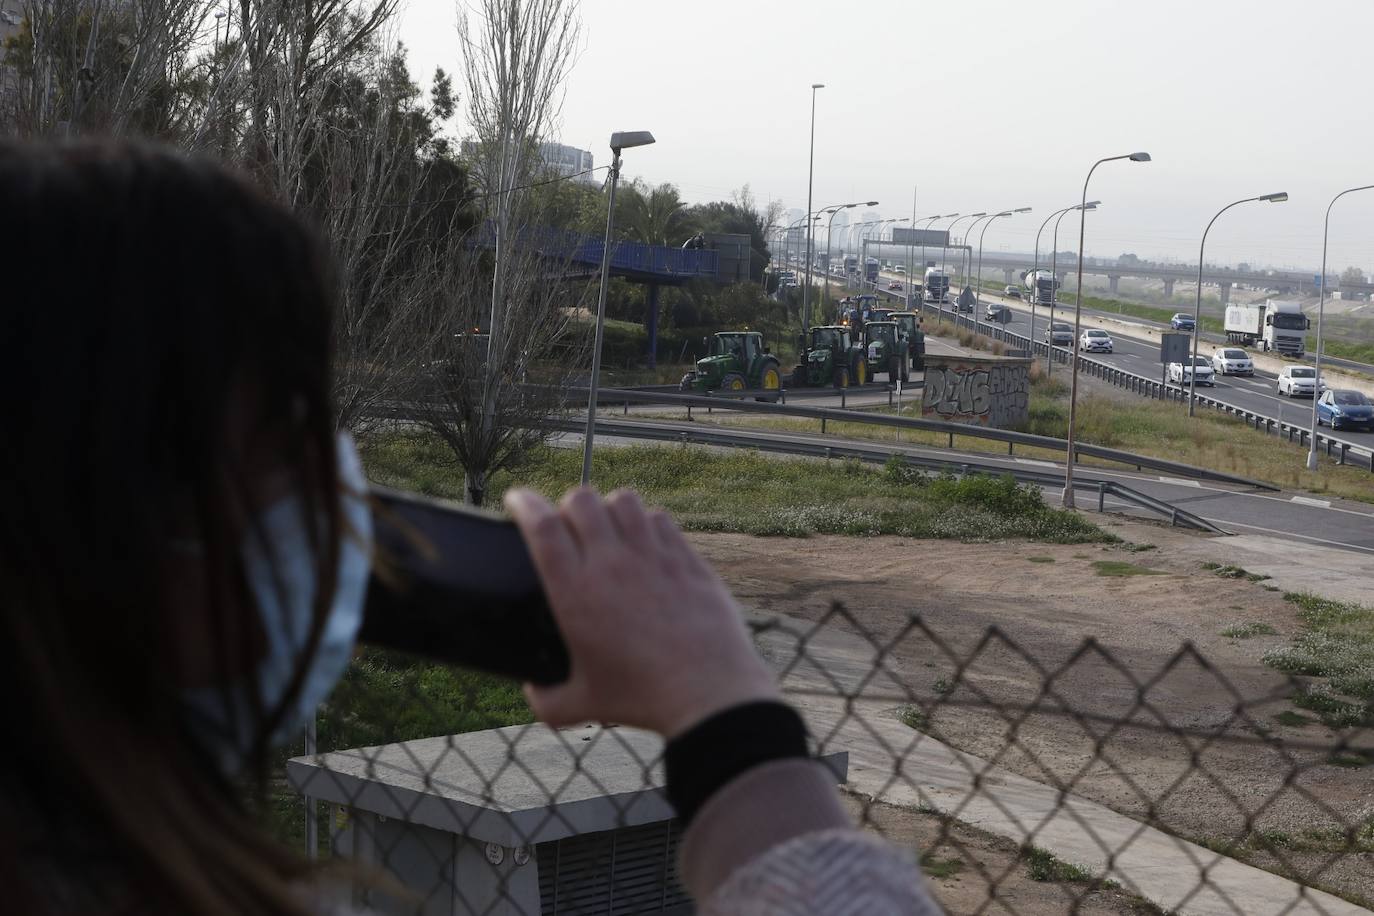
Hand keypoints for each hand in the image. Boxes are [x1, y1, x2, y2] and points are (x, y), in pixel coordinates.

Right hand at [504, 487, 778, 738]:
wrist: (707, 694)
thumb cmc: (641, 699)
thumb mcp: (582, 705)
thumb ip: (546, 700)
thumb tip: (532, 691)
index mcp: (576, 593)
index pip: (541, 526)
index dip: (524, 502)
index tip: (517, 499)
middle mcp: (611, 565)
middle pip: (580, 500)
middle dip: (567, 505)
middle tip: (568, 526)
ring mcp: (652, 556)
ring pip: (623, 500)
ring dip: (608, 508)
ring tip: (609, 529)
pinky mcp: (686, 559)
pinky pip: (660, 518)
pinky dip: (646, 522)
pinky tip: (646, 542)